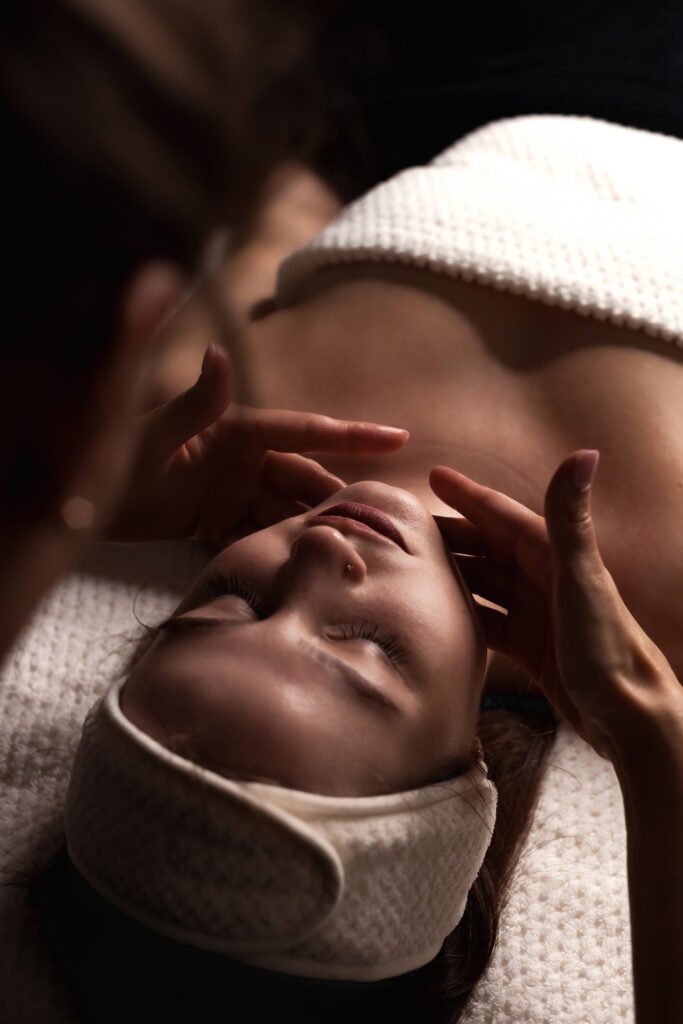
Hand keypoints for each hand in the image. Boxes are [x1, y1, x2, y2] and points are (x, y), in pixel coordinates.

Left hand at [109, 344, 408, 541]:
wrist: (84, 503)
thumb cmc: (115, 459)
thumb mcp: (153, 435)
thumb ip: (194, 403)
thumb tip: (220, 352)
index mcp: (238, 431)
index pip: (306, 431)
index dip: (353, 435)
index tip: (399, 437)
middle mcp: (245, 459)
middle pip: (307, 480)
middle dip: (342, 499)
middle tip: (383, 527)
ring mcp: (235, 491)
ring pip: (290, 509)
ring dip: (316, 528)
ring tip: (353, 553)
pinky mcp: (221, 519)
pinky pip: (263, 532)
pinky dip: (284, 546)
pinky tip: (307, 564)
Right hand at [430, 452, 682, 765]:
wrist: (628, 718)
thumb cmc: (606, 647)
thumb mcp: (580, 579)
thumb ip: (569, 520)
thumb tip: (583, 453)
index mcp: (552, 553)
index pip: (500, 515)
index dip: (467, 495)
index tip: (432, 476)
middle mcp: (544, 576)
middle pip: (485, 547)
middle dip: (447, 534)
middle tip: (400, 529)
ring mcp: (536, 611)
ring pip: (483, 583)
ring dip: (450, 573)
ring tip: (407, 568)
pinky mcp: (531, 645)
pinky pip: (488, 620)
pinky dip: (462, 614)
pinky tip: (434, 616)